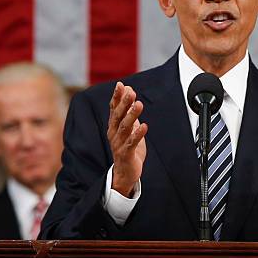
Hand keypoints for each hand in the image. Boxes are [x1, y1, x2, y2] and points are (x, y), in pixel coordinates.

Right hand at [108, 82, 147, 196]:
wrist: (125, 173)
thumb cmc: (127, 148)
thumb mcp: (128, 127)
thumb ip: (128, 111)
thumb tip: (129, 91)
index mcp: (113, 126)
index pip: (113, 109)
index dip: (117, 97)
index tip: (121, 84)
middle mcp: (114, 133)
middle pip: (118, 116)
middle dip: (124, 103)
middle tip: (131, 92)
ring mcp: (118, 144)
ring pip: (124, 128)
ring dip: (132, 115)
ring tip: (139, 104)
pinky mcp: (126, 154)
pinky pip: (131, 143)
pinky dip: (138, 134)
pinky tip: (144, 126)